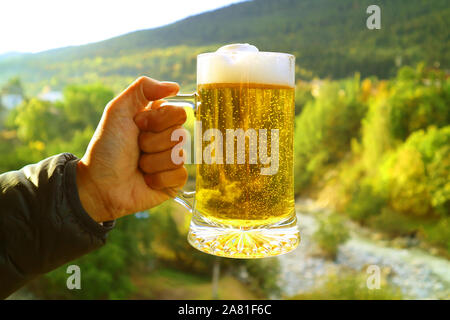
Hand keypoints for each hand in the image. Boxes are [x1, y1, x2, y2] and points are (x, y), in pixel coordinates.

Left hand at [76, 76, 187, 221]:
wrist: (100, 184)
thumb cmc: (107, 147)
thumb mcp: (118, 110)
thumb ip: (143, 89)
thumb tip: (175, 86)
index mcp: (158, 120)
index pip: (178, 113)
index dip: (157, 120)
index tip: (137, 125)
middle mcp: (167, 139)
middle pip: (180, 134)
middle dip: (152, 142)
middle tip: (136, 148)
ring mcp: (172, 161)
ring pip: (178, 156)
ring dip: (152, 162)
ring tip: (138, 166)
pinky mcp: (174, 182)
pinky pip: (180, 175)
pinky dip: (158, 178)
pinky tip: (146, 180)